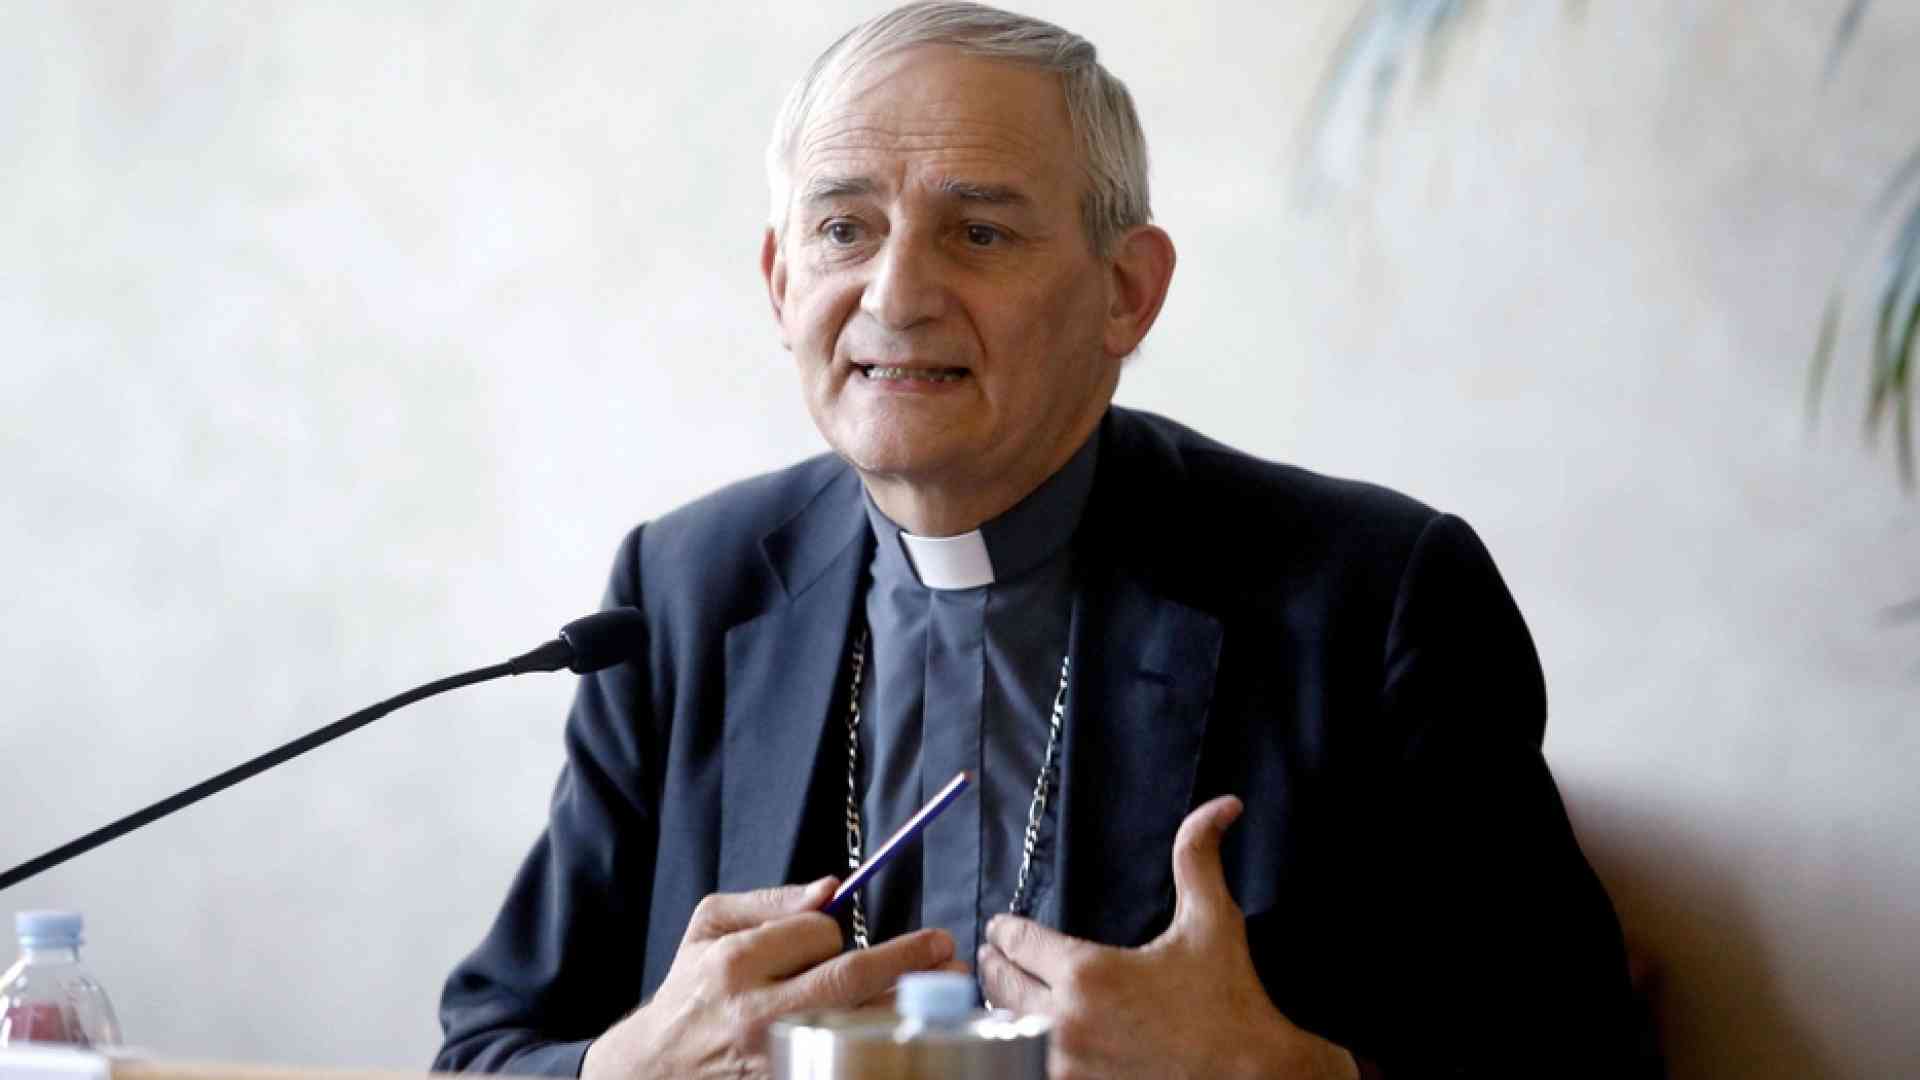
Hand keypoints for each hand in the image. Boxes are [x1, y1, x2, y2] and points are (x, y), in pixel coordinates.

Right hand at [583, 877, 954, 1079]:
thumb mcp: (710, 926)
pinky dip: (880, 1043)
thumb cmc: (692, 989)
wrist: (654, 1068)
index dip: (836, 930)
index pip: (817, 934)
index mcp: (736, 962)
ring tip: (947, 987)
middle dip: (907, 960)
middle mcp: (756, 1011)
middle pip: (849, 980)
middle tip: (945, 947)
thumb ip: (771, 900)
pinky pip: (849, 1058)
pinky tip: (902, 1031)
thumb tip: (831, 888)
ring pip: (858, 1025)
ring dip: (909, 1005)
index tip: (836, 935)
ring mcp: (775, 1055)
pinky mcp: (787, 1079)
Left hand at [978, 797, 1357, 1079]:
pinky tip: (1028, 1032)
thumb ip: (1198, 857)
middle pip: (1002, 986)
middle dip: (997, 965)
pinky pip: (1027, 1064)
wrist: (1252, 1075)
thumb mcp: (1212, 922)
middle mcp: (1065, 1023)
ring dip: (1006, 1006)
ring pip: (1009, 1028)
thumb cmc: (1230, 1002)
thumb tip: (1220, 805)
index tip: (999, 926)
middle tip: (992, 955)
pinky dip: (1023, 1045)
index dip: (1006, 930)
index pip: (1019, 943)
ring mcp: (1065, 1066)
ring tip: (1007, 993)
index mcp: (1088, 975)